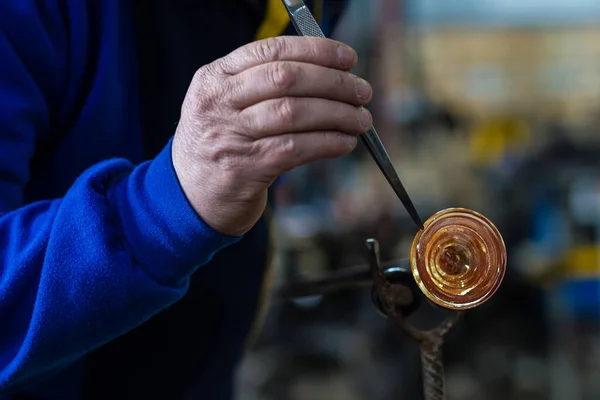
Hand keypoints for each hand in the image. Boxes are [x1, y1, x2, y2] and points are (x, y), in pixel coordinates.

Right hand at [172, 36, 371, 235]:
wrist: (186, 198)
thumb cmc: (218, 147)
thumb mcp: (224, 106)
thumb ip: (260, 86)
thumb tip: (328, 74)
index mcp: (214, 78)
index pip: (270, 51)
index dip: (315, 51)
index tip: (347, 58)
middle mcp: (218, 103)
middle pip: (286, 79)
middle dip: (334, 82)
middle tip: (362, 92)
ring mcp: (229, 136)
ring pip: (294, 113)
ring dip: (338, 114)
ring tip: (361, 120)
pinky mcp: (245, 169)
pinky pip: (296, 149)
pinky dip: (328, 143)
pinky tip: (345, 142)